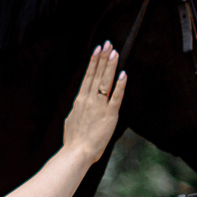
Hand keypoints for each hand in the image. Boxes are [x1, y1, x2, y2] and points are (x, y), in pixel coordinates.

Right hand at [62, 43, 125, 162]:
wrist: (76, 153)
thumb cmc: (74, 141)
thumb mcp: (72, 120)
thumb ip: (78, 109)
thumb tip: (80, 102)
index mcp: (80, 101)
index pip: (88, 77)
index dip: (93, 62)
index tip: (97, 50)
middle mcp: (89, 100)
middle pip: (96, 75)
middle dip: (103, 58)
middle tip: (108, 43)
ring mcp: (99, 106)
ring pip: (105, 82)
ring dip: (110, 66)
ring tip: (114, 52)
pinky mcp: (109, 115)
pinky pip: (116, 97)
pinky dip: (120, 85)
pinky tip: (123, 74)